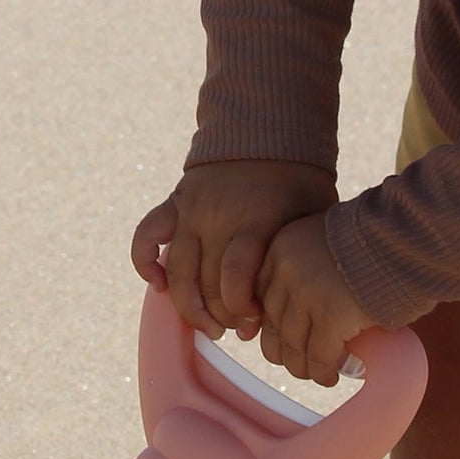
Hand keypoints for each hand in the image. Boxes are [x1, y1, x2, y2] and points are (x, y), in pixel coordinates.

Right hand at [131, 160, 336, 339]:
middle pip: (206, 283)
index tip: (256, 320)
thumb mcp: (315, 214)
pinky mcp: (175, 203)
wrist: (267, 129)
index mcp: (256, 221)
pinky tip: (159, 286)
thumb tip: (288, 306)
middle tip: (236, 329)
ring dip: (188, 306)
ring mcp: (191, 211)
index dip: (242, 308)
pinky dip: (145, 263)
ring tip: (208, 325)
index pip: (235, 278)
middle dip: (221, 316)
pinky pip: (146, 236)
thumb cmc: (299, 180)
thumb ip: (300, 255)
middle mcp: (217, 218)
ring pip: (176, 272)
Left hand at [256, 213, 371, 385]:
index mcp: (280, 247)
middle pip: (273, 324)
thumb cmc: (374, 238)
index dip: (271, 324)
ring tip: (318, 374)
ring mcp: (306, 293)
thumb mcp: (324, 237)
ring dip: (304, 367)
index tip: (283, 339)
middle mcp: (285, 269)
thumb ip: (305, 262)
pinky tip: (332, 377)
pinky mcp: (331, 316)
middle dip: (285, 350)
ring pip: (293, 345)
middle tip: (300, 362)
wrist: (405, 236)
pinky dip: (323, 372)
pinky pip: (319, 356)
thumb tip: (299, 307)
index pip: (260, 296)